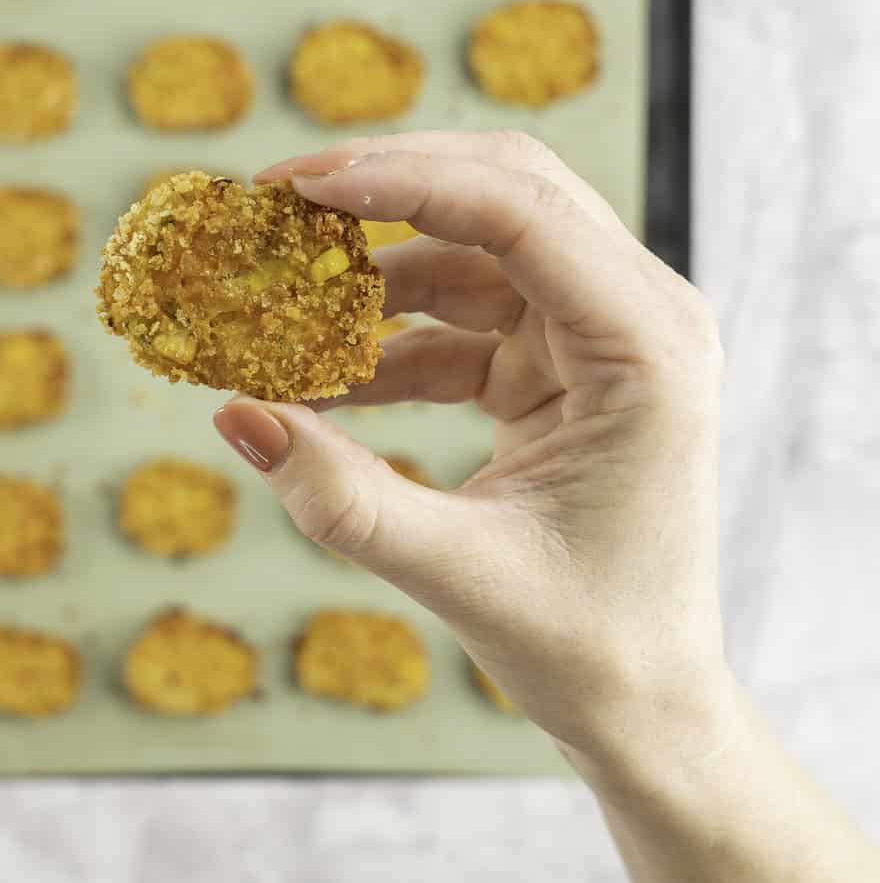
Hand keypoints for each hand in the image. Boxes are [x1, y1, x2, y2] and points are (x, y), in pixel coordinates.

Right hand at [214, 130, 728, 764]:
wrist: (645, 700)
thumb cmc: (587, 644)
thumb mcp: (458, 574)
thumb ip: (341, 498)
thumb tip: (235, 414)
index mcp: (647, 349)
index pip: (523, 212)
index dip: (404, 181)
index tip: (299, 188)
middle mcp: (634, 318)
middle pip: (503, 194)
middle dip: (384, 187)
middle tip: (276, 198)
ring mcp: (595, 335)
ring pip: (470, 249)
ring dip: (371, 275)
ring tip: (276, 305)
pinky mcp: (554, 363)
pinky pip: (455, 319)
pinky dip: (383, 342)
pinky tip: (314, 380)